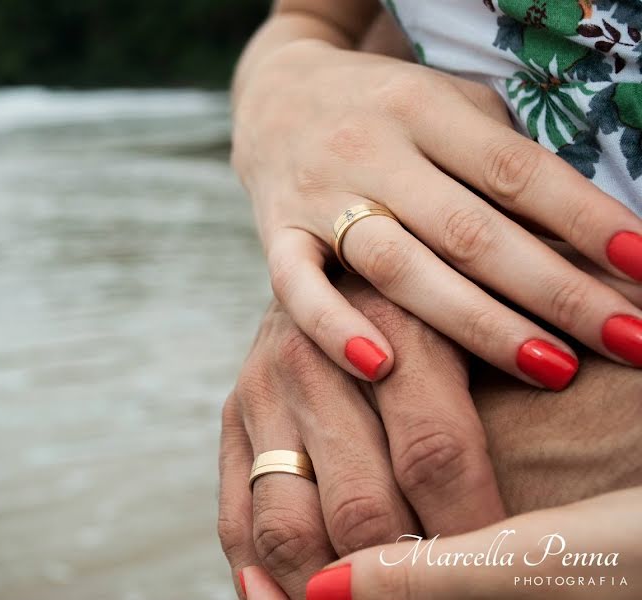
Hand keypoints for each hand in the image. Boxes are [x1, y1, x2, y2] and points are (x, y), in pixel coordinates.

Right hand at [220, 272, 641, 599]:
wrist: (336, 253)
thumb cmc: (438, 285)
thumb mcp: (487, 295)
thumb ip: (543, 338)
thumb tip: (637, 352)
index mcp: (386, 318)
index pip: (436, 450)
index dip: (477, 529)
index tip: (511, 563)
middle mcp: (312, 355)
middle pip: (361, 506)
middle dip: (406, 574)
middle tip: (442, 595)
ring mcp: (262, 391)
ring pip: (289, 523)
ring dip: (326, 588)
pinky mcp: (230, 420)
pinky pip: (236, 518)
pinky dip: (260, 574)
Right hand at [232, 39, 641, 388]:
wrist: (275, 97)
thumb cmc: (384, 109)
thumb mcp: (447, 106)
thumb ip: (499, 159)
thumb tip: (583, 233)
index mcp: (423, 108)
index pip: (516, 170)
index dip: (586, 219)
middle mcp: (370, 150)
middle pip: (470, 229)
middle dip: (556, 290)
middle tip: (628, 339)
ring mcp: (318, 196)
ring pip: (398, 265)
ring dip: (476, 323)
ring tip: (552, 368)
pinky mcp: (276, 234)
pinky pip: (296, 286)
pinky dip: (332, 328)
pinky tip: (380, 369)